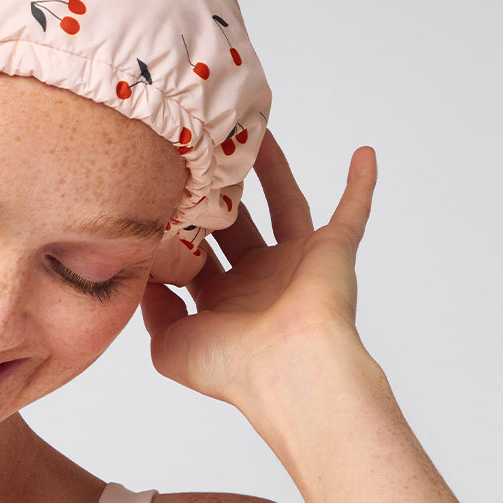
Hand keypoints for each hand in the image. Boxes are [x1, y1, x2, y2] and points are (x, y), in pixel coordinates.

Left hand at [139, 130, 376, 409]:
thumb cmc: (231, 366)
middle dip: (219, 187)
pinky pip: (354, 212)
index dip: (179, 222)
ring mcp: (296, 264)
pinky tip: (364, 154)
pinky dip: (361, 185)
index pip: (195, 251)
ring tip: (257, 131)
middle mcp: (257, 280)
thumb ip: (151, 305)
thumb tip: (139, 271)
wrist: (289, 371)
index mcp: (221, 301)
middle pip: (235, 220)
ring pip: (283, 203)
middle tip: (202, 149)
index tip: (161, 188)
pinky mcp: (333, 253)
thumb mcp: (168, 341)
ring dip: (272, 169)